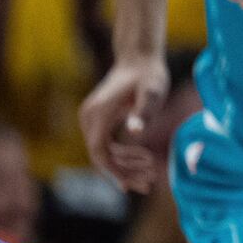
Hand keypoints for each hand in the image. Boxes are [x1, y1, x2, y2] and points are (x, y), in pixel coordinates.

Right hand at [79, 55, 169, 192]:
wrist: (140, 57)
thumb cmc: (149, 74)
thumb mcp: (153, 91)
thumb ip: (144, 110)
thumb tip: (135, 131)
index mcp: (99, 113)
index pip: (100, 152)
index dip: (116, 171)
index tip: (133, 184)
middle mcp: (89, 118)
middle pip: (102, 156)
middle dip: (125, 172)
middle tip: (149, 182)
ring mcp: (91, 119)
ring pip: (104, 153)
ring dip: (126, 165)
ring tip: (152, 171)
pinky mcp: (98, 120)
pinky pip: (107, 145)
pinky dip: (123, 154)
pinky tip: (144, 158)